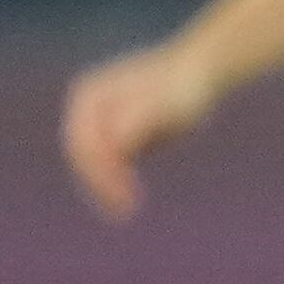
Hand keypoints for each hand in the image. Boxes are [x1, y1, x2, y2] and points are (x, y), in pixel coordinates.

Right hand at [60, 39, 216, 221]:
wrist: (201, 73)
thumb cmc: (182, 89)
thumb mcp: (163, 105)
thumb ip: (138, 120)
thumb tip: (116, 141)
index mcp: (89, 97)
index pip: (84, 144)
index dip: (100, 173)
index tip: (122, 195)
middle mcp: (85, 107)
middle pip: (82, 155)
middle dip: (99, 184)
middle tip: (123, 210)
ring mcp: (97, 119)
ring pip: (91, 162)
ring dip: (104, 186)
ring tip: (126, 207)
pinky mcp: (114, 132)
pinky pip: (107, 162)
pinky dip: (115, 180)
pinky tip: (130, 195)